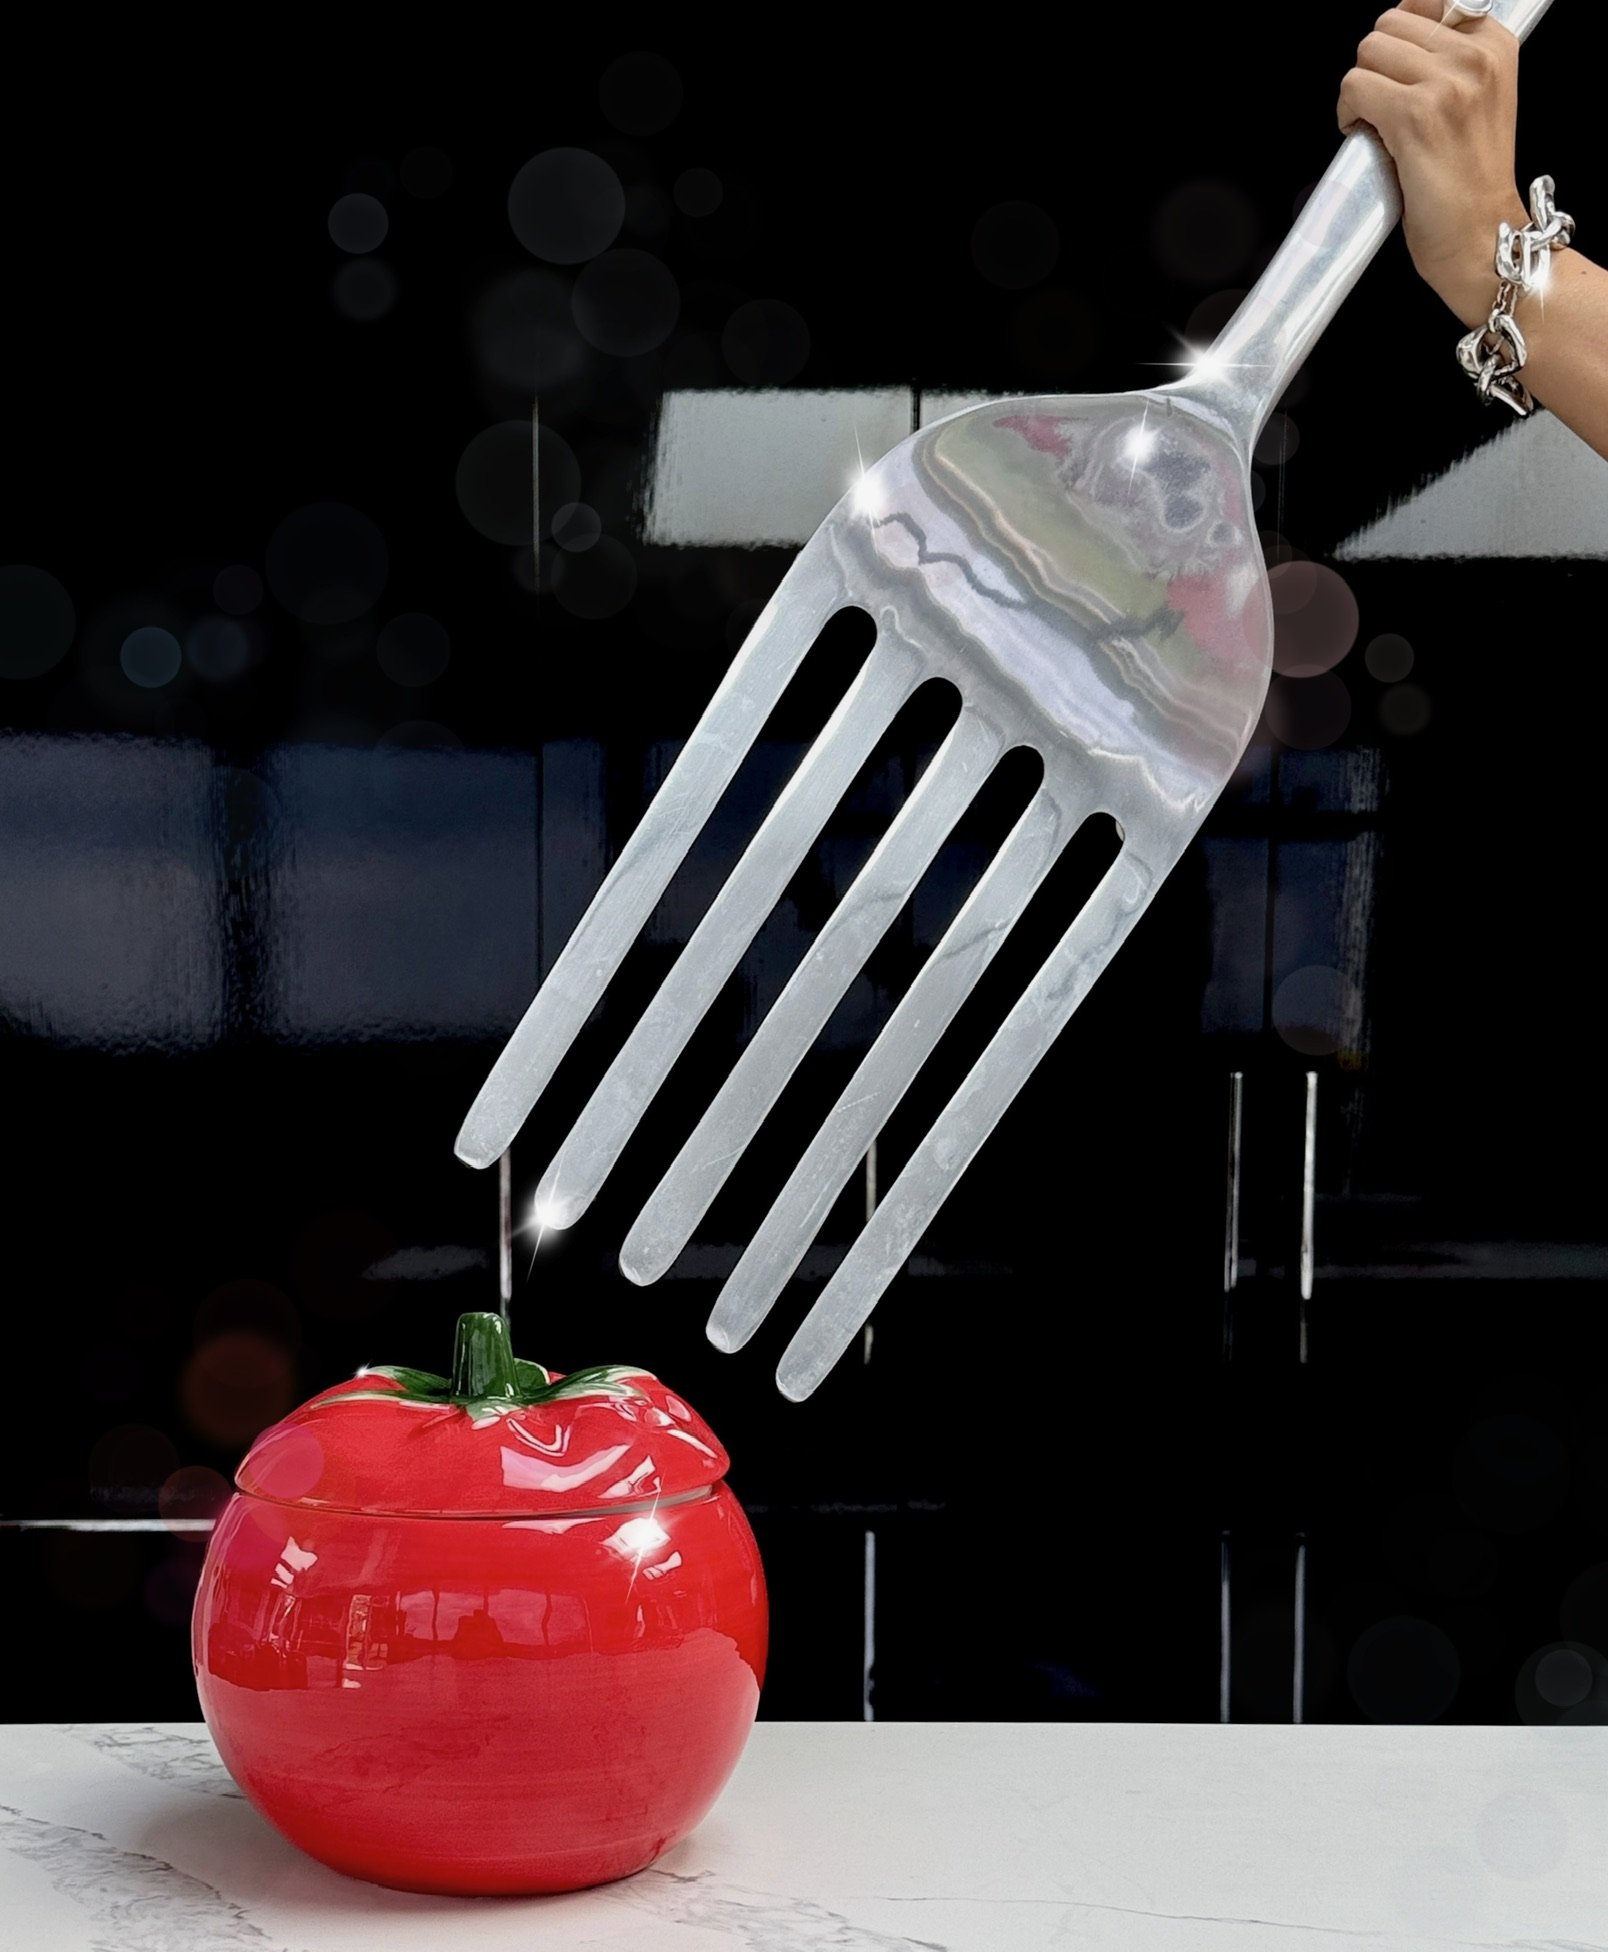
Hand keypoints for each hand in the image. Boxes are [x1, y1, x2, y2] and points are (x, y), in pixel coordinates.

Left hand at [1338, 2, 1527, 326]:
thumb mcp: (1478, 97)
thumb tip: (1397, 34)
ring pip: (1368, 51)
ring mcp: (1446, 83)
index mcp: (1495, 41)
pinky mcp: (1415, 116)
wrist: (1483, 234)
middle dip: (1375, 65)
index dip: (1400, 38)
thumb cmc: (1471, 177)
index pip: (1426, 0)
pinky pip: (1356, 87)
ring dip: (1360, 89)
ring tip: (1377, 123)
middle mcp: (1474, 54)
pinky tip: (1366, 136)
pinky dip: (1349, 113)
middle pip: (1389, 25)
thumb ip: (1447, 57)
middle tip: (1383, 106)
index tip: (1399, 73)